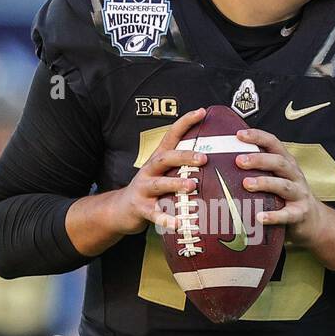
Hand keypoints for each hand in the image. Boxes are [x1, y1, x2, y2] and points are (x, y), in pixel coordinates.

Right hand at [105, 107, 206, 235]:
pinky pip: (154, 213)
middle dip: (184, 156)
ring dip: (176, 184)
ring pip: (159, 184)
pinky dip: (165, 218)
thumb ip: (181, 166)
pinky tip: (177, 223)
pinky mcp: (140, 208)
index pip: (170, 136)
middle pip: (165, 158)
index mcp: (157, 160)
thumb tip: (214, 158)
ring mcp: (143, 189)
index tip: (201, 112)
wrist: (120, 209)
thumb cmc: (151, 190)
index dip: (185, 122)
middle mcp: (149, 171)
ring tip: (192, 186)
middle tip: (204, 158)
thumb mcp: (163, 174)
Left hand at [233, 126, 329, 249]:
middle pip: (278, 162)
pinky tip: (260, 217)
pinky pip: (287, 214)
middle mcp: (294, 175)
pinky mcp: (300, 213)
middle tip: (238, 161)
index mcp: (286, 163)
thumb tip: (223, 163)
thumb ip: (257, 171)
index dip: (257, 136)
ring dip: (265, 183)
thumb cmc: (285, 198)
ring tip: (246, 184)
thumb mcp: (276, 178)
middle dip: (259, 159)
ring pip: (283, 185)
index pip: (273, 143)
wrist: (313, 222)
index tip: (238, 135)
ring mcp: (299, 194)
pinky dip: (274, 216)